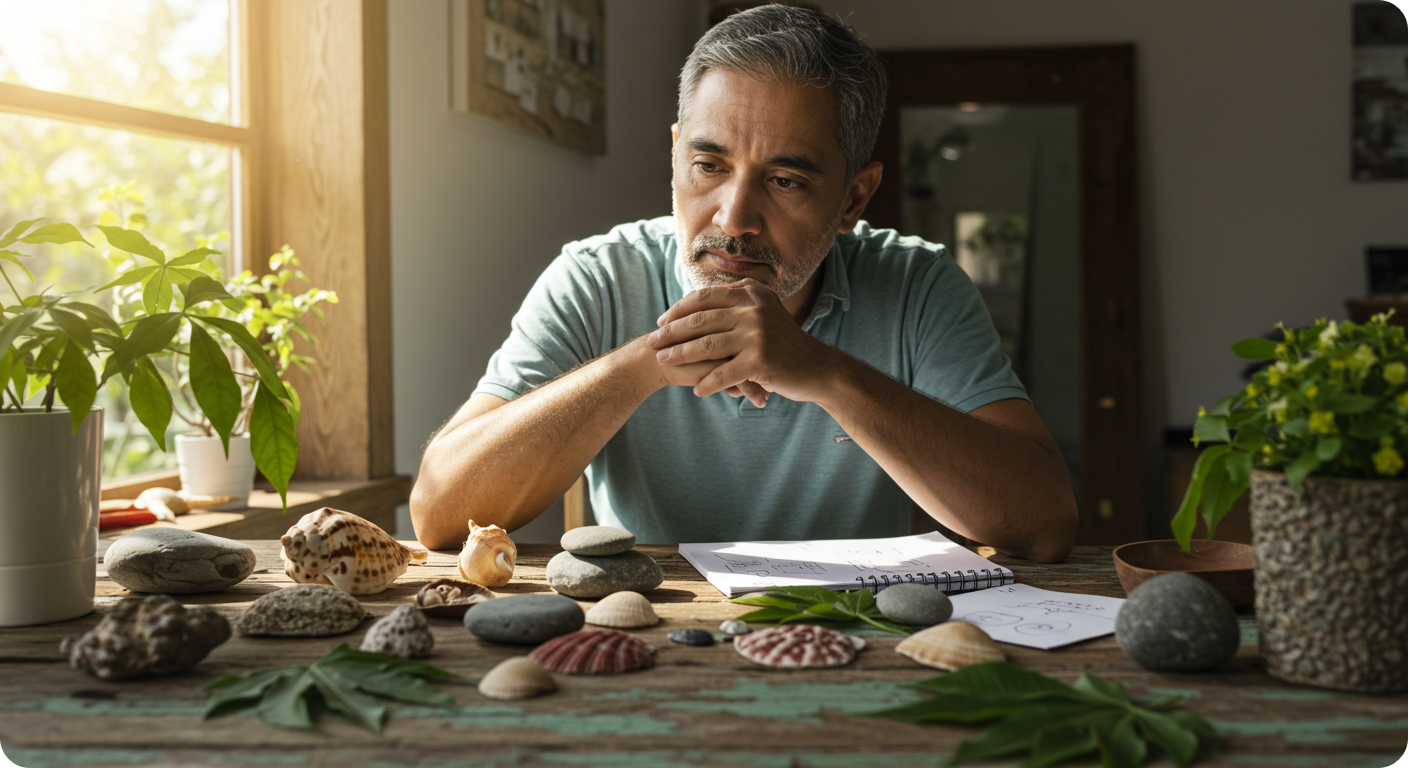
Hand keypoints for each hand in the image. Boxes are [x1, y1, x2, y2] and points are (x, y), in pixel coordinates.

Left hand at [646, 279, 835, 403]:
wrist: (818, 368)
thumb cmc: (786, 344)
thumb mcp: (765, 312)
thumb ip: (738, 302)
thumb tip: (700, 301)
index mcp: (752, 294)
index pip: (705, 298)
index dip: (679, 309)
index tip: (661, 321)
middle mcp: (754, 310)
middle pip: (701, 320)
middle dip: (672, 332)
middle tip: (651, 342)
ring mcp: (757, 335)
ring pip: (707, 346)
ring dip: (680, 355)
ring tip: (663, 363)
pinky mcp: (759, 360)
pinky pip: (723, 374)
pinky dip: (707, 384)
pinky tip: (696, 390)